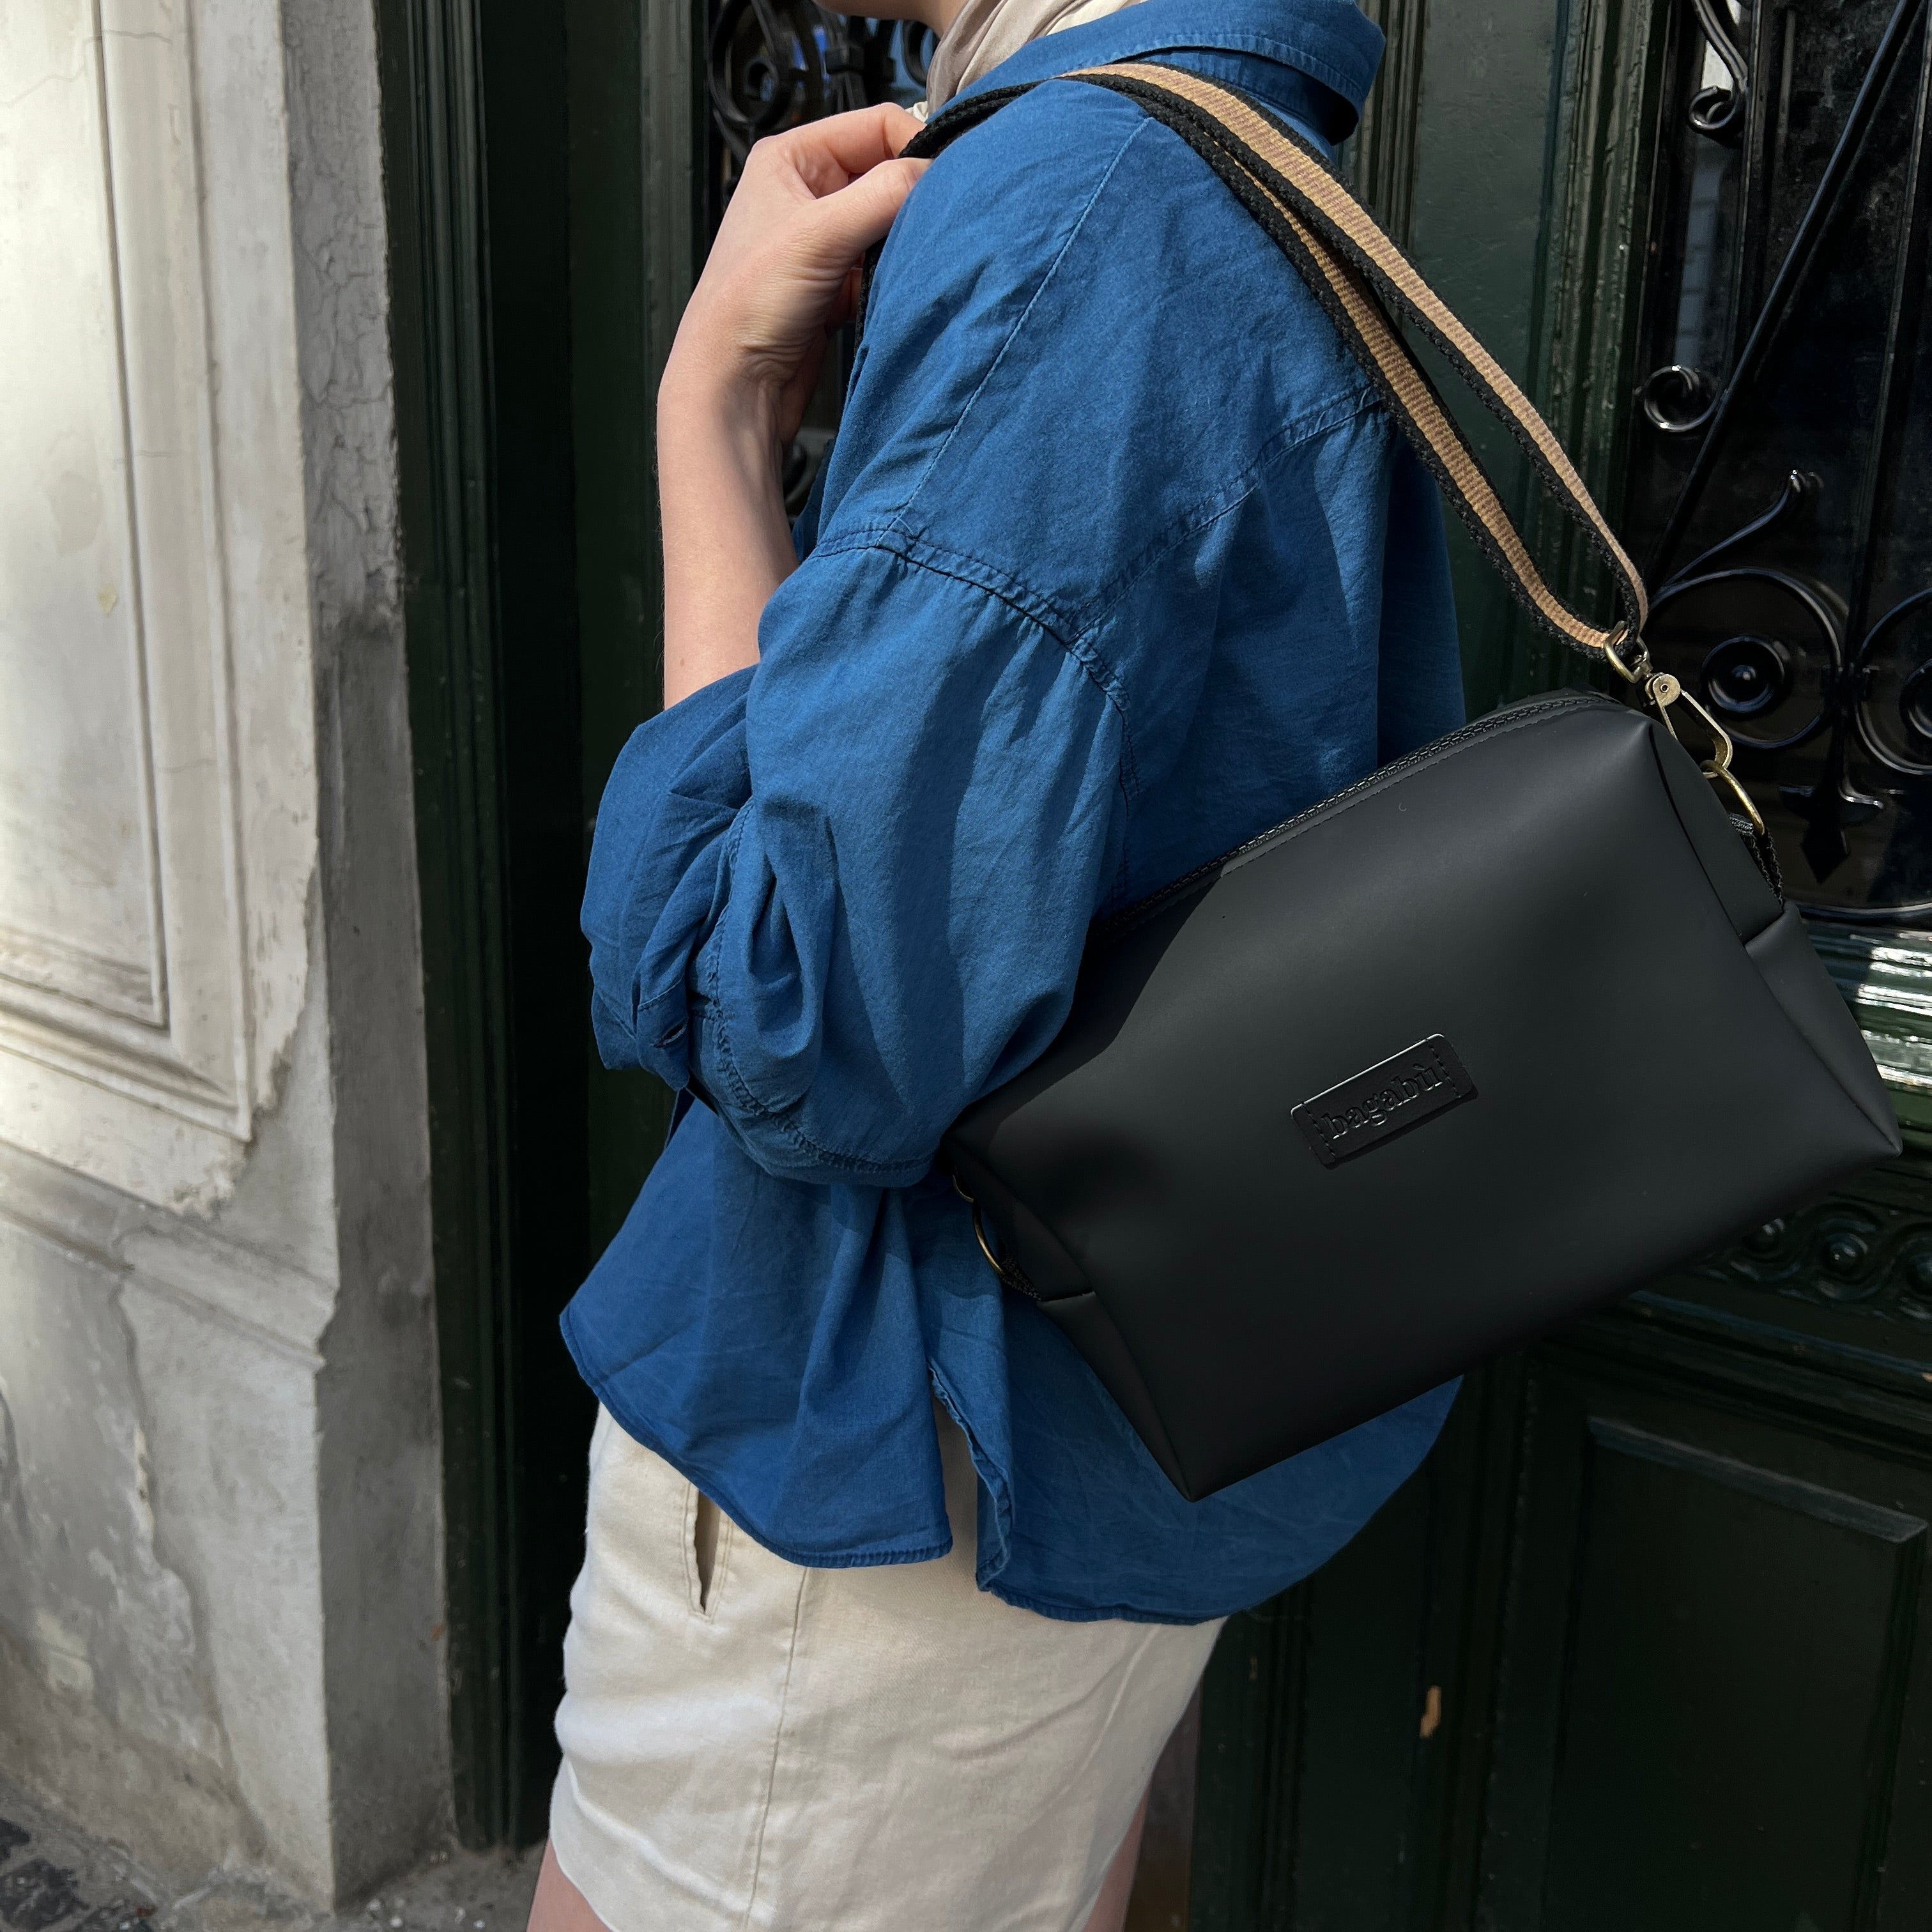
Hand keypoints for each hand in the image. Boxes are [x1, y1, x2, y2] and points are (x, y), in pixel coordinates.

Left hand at [663, 104, 928, 447]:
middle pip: (889, 171)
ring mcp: (825, 239)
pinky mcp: (838, 282)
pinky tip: (893, 290)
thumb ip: (883, 193)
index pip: (877, 124)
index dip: (916, 148)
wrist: (735, 386)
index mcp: (792, 157)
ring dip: (908, 240)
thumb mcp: (819, 233)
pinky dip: (897, 274)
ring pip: (892, 220)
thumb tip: (938, 172)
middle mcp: (808, 191)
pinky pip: (886, 262)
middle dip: (915, 197)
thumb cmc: (745, 308)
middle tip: (933, 225)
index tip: (945, 183)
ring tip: (908, 262)